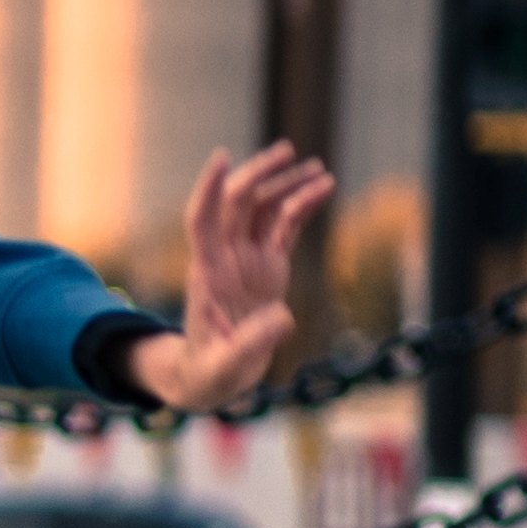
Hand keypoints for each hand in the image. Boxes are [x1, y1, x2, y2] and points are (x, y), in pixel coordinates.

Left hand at [125, 141, 337, 411]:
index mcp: (208, 274)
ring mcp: (247, 260)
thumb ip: (250, 344)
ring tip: (318, 169)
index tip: (223, 157)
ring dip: (285, 185)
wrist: (208, 376)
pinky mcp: (267, 268)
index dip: (209, 190)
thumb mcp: (224, 367)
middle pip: (237, 204)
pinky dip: (301, 206)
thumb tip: (281, 318)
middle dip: (259, 175)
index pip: (203, 221)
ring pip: (262, 210)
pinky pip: (283, 227)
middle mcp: (225, 258)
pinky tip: (323, 187)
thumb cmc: (209, 372)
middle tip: (289, 151)